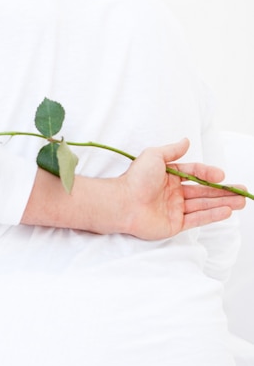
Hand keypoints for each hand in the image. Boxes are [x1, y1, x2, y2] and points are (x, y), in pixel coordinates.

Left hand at [122, 138, 245, 238]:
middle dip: (223, 191)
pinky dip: (213, 215)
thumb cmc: (135, 179)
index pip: (194, 174)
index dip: (208, 173)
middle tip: (242, 190)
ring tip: (241, 201)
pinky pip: (197, 219)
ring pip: (203, 205)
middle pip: (203, 191)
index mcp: (167, 177)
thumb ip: (172, 150)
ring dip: (223, 203)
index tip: (221, 175)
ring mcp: (173, 209)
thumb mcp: (154, 156)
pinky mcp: (174, 225)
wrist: (123, 202)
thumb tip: (186, 141)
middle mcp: (172, 193)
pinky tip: (227, 211)